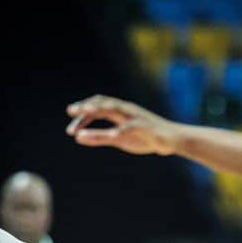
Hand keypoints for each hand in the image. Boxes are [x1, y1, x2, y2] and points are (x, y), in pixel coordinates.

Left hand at [65, 95, 180, 154]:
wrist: (171, 139)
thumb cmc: (143, 137)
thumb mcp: (118, 139)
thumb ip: (99, 137)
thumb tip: (78, 137)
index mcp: (119, 112)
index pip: (98, 106)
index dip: (83, 110)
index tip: (70, 118)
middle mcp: (125, 110)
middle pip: (103, 103)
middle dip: (87, 105)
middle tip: (71, 110)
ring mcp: (135, 116)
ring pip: (115, 108)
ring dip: (99, 108)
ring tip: (85, 111)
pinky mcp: (144, 127)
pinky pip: (130, 127)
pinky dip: (119, 129)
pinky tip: (111, 134)